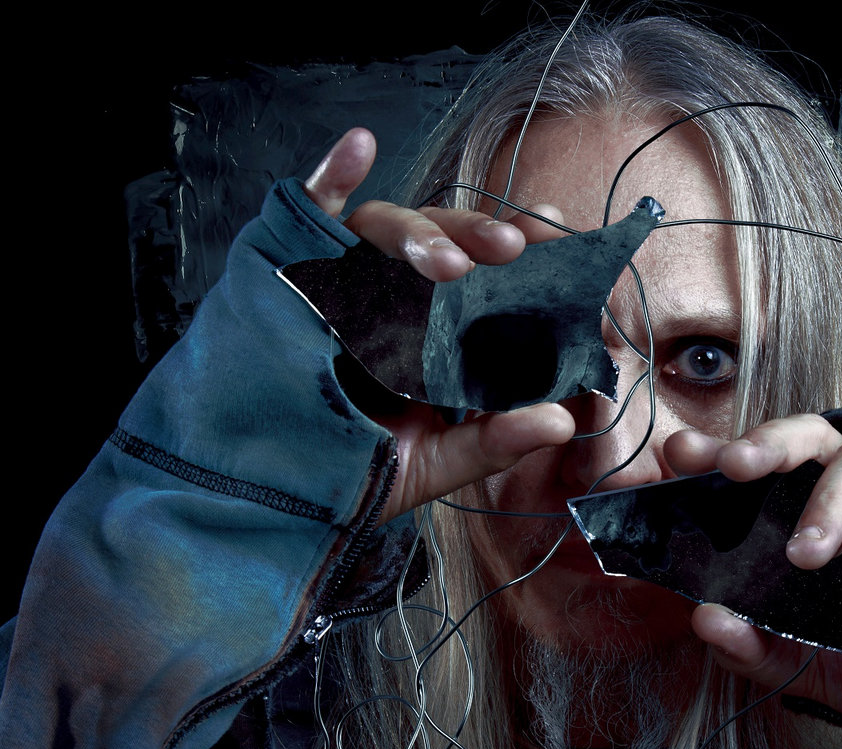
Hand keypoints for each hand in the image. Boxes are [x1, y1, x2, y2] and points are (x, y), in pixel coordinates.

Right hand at [303, 128, 575, 520]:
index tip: (562, 238)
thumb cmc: (354, 473)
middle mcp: (393, 295)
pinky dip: (327, 177)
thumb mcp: (432, 463)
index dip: (523, 248)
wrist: (268, 498)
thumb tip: (563, 421)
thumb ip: (493, 442)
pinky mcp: (288, 274)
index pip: (485, 274)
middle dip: (477, 232)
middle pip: (440, 238)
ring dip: (416, 232)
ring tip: (449, 264)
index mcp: (434, 329)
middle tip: (513, 248)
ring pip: (381, 228)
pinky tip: (359, 146)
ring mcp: (341, 280)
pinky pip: (305, 215)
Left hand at [664, 413, 841, 724]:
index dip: (710, 451)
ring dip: (830, 502)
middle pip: (800, 436)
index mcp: (782, 504)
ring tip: (808, 553)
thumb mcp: (783, 657)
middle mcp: (828, 479)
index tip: (681, 453)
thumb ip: (742, 644)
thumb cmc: (836, 650)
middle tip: (738, 468)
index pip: (743, 461)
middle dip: (767, 445)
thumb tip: (707, 621)